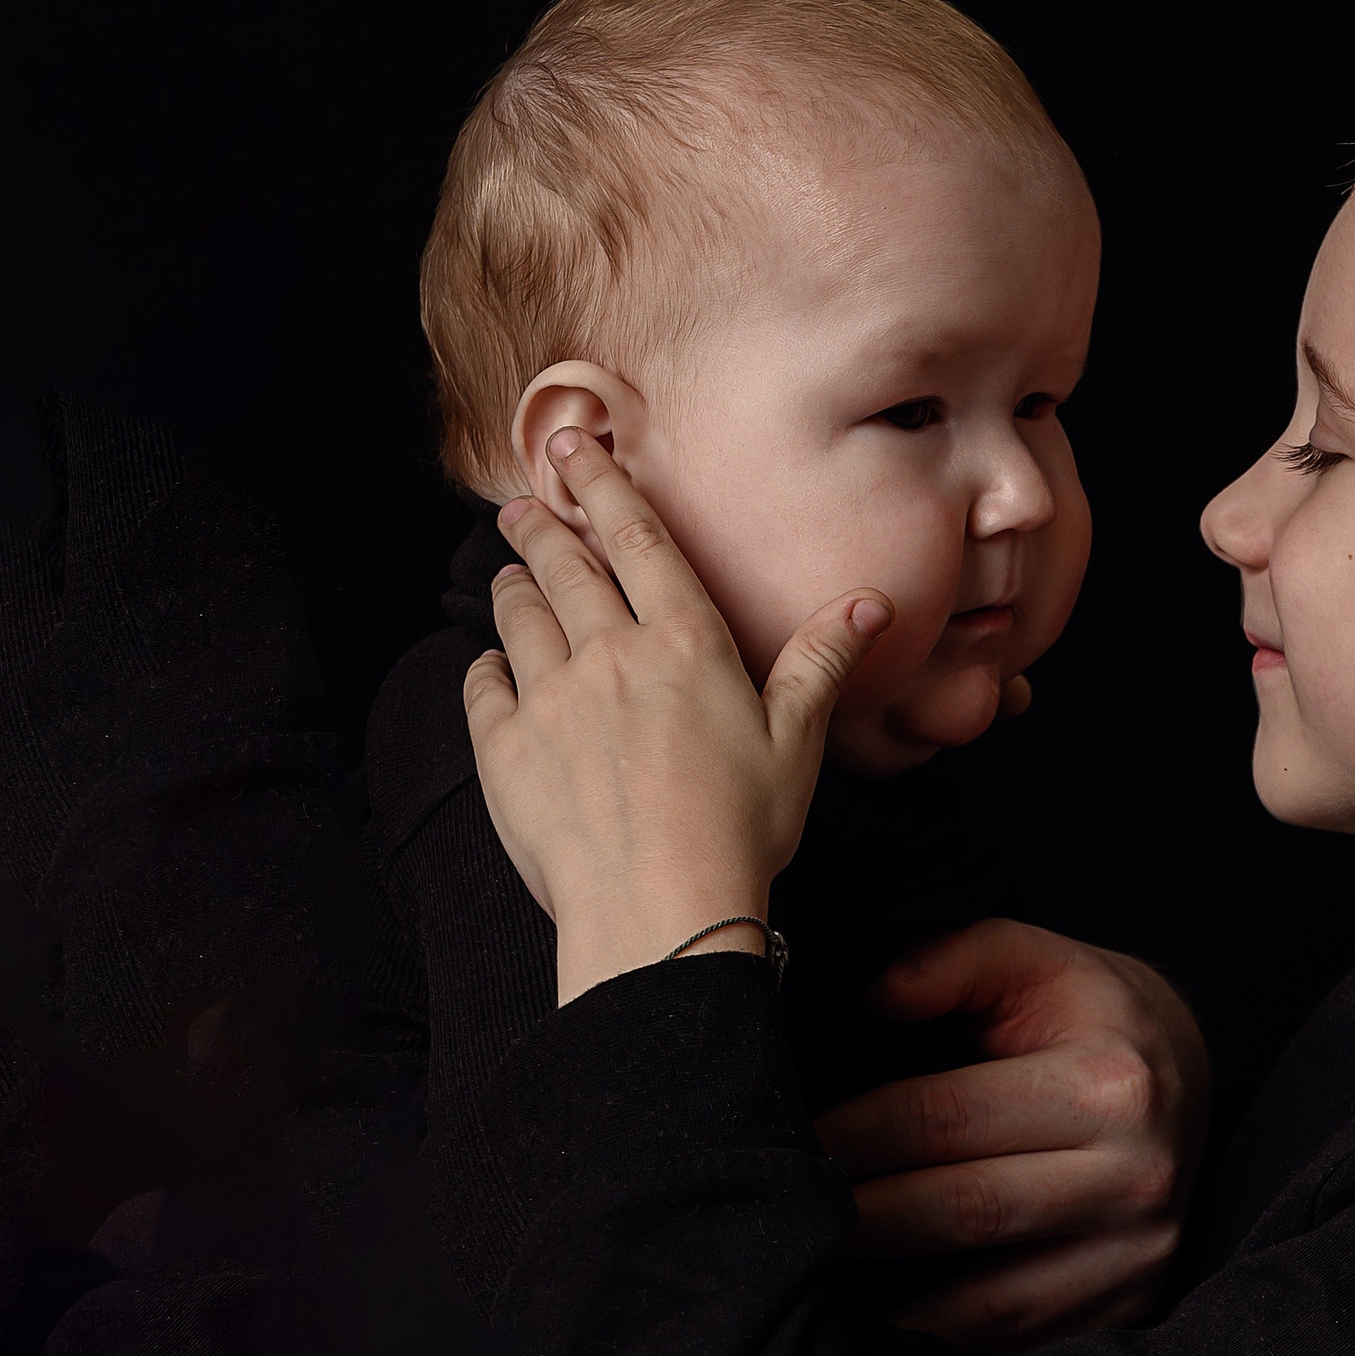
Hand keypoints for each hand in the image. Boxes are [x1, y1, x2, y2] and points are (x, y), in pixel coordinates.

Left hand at [462, 427, 893, 1003]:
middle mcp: (611, 656)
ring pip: (519, 619)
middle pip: (566, 568)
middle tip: (522, 504)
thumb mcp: (798, 739)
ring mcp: (551, 700)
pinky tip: (491, 667)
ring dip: (513, 588)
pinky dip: (486, 668)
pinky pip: (484, 687)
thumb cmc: (743, 827)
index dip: (605, 485)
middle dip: (542, 526)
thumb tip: (870, 603)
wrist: (663, 909)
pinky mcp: (506, 750)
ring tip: (509, 576)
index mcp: (685, 643)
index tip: (576, 446)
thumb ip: (821, 660)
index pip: (637, 539)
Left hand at [815, 920, 1210, 1355]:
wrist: (1189, 1080)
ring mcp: (1136, 1257)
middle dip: (857, 1219)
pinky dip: (940, 1348)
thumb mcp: (1036, 959)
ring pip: (986, 1304)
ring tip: (811, 1285)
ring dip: (889, 1306)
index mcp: (1110, 1084)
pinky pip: (1015, 1347)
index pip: (950, 1118)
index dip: (856, 1133)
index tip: (789, 1142)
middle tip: (778, 1219)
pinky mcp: (1127, 1312)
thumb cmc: (1090, 1017)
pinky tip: (878, 1337)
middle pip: (962, 1212)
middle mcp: (1136, 1178)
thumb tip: (875, 992)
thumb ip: (956, 958)